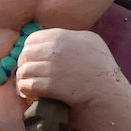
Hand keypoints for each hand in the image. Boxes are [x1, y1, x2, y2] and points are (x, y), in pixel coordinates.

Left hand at [14, 28, 129, 127]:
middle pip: (25, 54)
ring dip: (23, 79)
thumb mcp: (90, 42)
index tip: (31, 59)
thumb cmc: (102, 67)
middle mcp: (55, 50)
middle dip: (24, 64)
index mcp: (62, 37)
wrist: (107, 91)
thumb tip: (53, 39)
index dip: (28, 50)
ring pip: (24, 70)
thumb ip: (70, 37)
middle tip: (27, 73)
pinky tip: (29, 93)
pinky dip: (24, 90)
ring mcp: (51, 68)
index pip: (32, 39)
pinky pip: (26, 85)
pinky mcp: (49, 85)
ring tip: (27, 84)